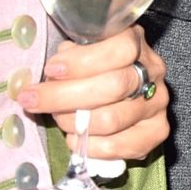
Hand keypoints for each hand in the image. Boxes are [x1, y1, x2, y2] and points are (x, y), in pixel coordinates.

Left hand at [19, 23, 168, 161]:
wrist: (119, 94)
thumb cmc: (93, 69)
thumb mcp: (82, 50)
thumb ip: (70, 55)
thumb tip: (52, 74)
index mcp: (136, 42)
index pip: (120, 50)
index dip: (83, 62)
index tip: (51, 70)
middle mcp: (153, 72)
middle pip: (113, 87)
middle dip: (64, 96)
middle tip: (33, 100)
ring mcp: (157, 103)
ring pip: (111, 119)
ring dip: (73, 122)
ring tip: (58, 118)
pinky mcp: (156, 132)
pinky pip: (118, 146)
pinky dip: (88, 146)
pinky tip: (75, 138)